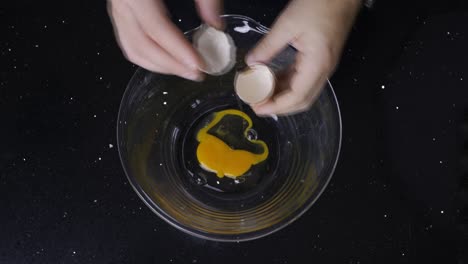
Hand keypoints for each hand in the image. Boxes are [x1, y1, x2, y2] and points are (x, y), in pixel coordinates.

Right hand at [107, 0, 222, 80]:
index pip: (156, 28)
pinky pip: (129, 39)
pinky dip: (149, 54)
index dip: (178, 51)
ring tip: (186, 69)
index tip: (200, 66)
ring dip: (159, 64)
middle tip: (197, 73)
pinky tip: (170, 58)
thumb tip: (216, 25)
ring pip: (131, 47)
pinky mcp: (122, 7)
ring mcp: (118, 4)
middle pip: (140, 44)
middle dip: (170, 65)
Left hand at [246, 0, 361, 114]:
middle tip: (256, 103)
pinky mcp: (319, 59)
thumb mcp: (287, 24)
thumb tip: (251, 63)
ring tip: (259, 92)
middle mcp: (323, 70)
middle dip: (278, 106)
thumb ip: (268, 46)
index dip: (276, 106)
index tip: (257, 107)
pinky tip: (271, 79)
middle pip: (301, 100)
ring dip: (281, 95)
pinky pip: (302, 78)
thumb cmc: (321, 4)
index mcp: (317, 64)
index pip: (297, 97)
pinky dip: (286, 83)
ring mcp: (323, 66)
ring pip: (301, 91)